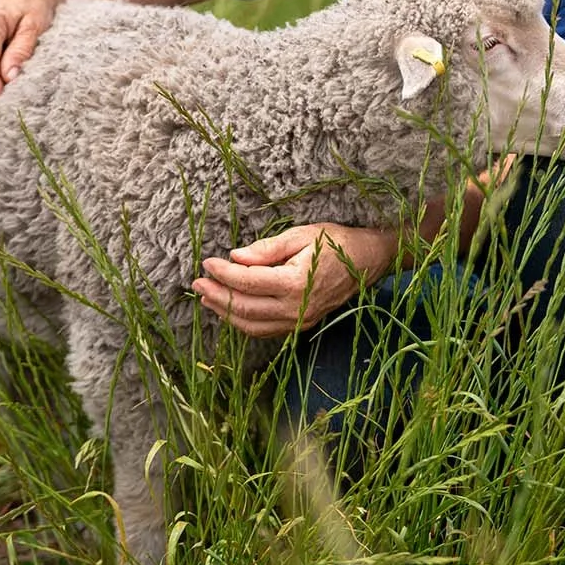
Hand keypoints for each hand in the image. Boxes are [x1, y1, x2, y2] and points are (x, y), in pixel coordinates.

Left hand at [192, 222, 396, 338]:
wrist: (368, 260)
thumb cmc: (336, 242)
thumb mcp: (301, 235)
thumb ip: (266, 249)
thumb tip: (235, 257)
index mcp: (294, 283)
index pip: (247, 281)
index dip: (222, 274)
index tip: (207, 263)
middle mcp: (295, 308)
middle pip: (244, 308)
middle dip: (216, 296)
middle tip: (196, 283)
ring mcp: (299, 320)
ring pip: (252, 325)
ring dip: (225, 313)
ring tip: (206, 299)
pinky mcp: (302, 324)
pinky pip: (265, 330)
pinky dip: (244, 323)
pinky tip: (231, 310)